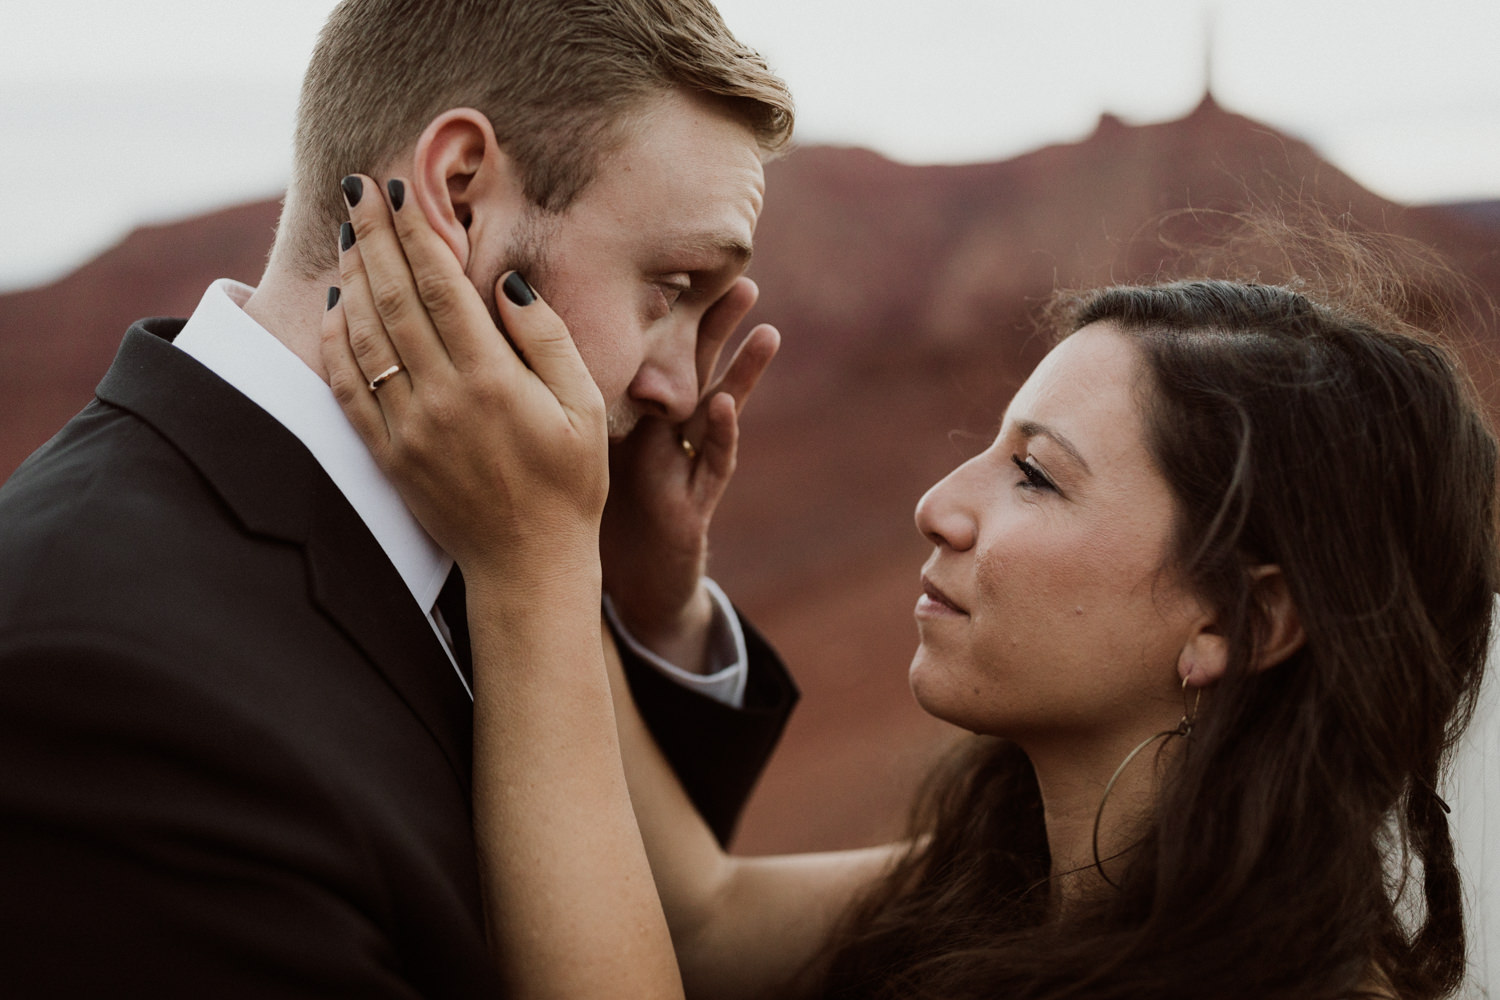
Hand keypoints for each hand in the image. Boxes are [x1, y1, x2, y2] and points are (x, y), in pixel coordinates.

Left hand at [320, 175, 606, 578]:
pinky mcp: (387, 455)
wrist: (528, 565)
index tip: (398, 188)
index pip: (440, 285)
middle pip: (393, 297)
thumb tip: (505, 281)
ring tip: (345, 233)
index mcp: (491, 380)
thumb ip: (545, 338)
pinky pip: (346, 387)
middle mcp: (439, 398)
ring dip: (350, 277)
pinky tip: (337, 308)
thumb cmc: (570, 483)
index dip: (414, 231)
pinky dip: (335, 341)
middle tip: (355, 187)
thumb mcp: (584, 406)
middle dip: (371, 235)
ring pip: (364, 335)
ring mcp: (406, 428)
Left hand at [600, 277, 779, 664]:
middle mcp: (666, 432)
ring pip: (719, 408)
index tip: (674, 258)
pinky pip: (713, 464)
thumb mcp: (577, 443)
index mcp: (633, 410)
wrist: (611, 586)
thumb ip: (567, 392)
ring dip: (744, 371)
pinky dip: (721, 435)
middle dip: (718, 324)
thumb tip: (531, 330)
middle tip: (742, 277)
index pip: (653, 347)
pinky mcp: (694, 504)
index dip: (668, 306)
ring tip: (768, 332)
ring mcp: (685, 467)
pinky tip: (726, 406)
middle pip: (694, 367)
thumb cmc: (587, 510)